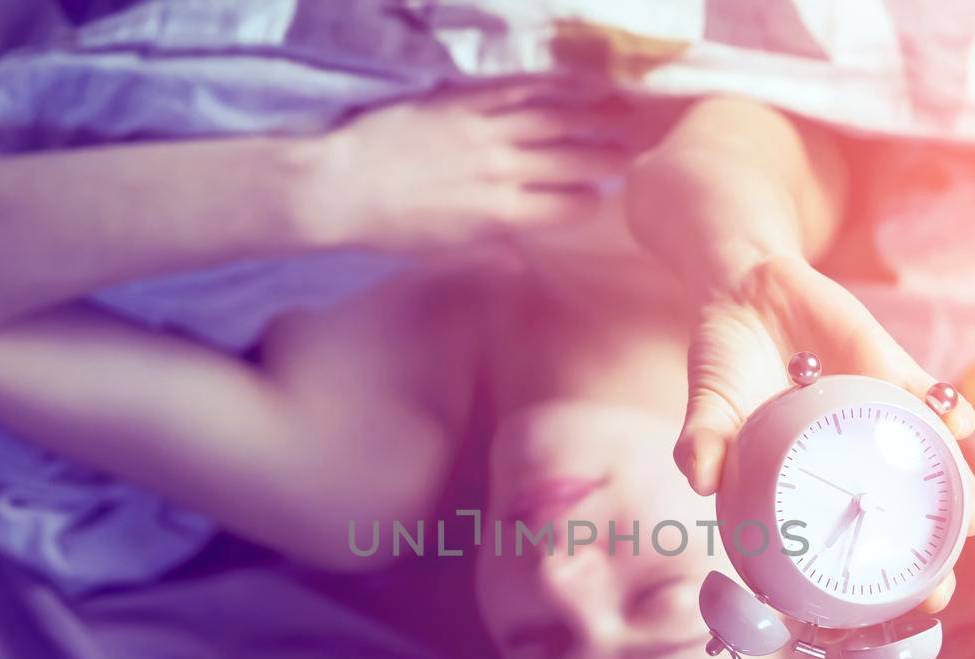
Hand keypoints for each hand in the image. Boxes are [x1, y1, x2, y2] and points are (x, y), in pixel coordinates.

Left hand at [313, 81, 638, 251]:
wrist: (337, 188)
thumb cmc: (389, 228)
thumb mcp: (445, 251)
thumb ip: (492, 251)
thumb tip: (523, 264)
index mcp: (499, 216)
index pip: (567, 207)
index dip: (592, 199)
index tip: (608, 192)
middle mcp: (500, 173)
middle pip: (572, 159)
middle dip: (610, 153)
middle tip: (636, 145)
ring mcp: (483, 132)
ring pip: (555, 119)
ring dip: (594, 112)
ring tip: (623, 107)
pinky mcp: (462, 101)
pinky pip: (518, 87)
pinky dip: (553, 82)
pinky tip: (577, 77)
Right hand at [678, 254, 974, 612]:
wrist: (747, 288)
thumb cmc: (723, 364)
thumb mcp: (708, 402)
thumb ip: (702, 438)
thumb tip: (695, 477)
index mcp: (806, 485)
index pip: (840, 548)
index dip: (862, 590)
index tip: (872, 625)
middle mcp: (850, 463)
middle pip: (900, 521)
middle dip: (926, 560)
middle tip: (938, 592)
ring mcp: (878, 424)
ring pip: (930, 470)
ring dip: (958, 494)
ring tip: (973, 521)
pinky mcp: (895, 377)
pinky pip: (931, 400)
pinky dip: (947, 413)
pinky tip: (956, 425)